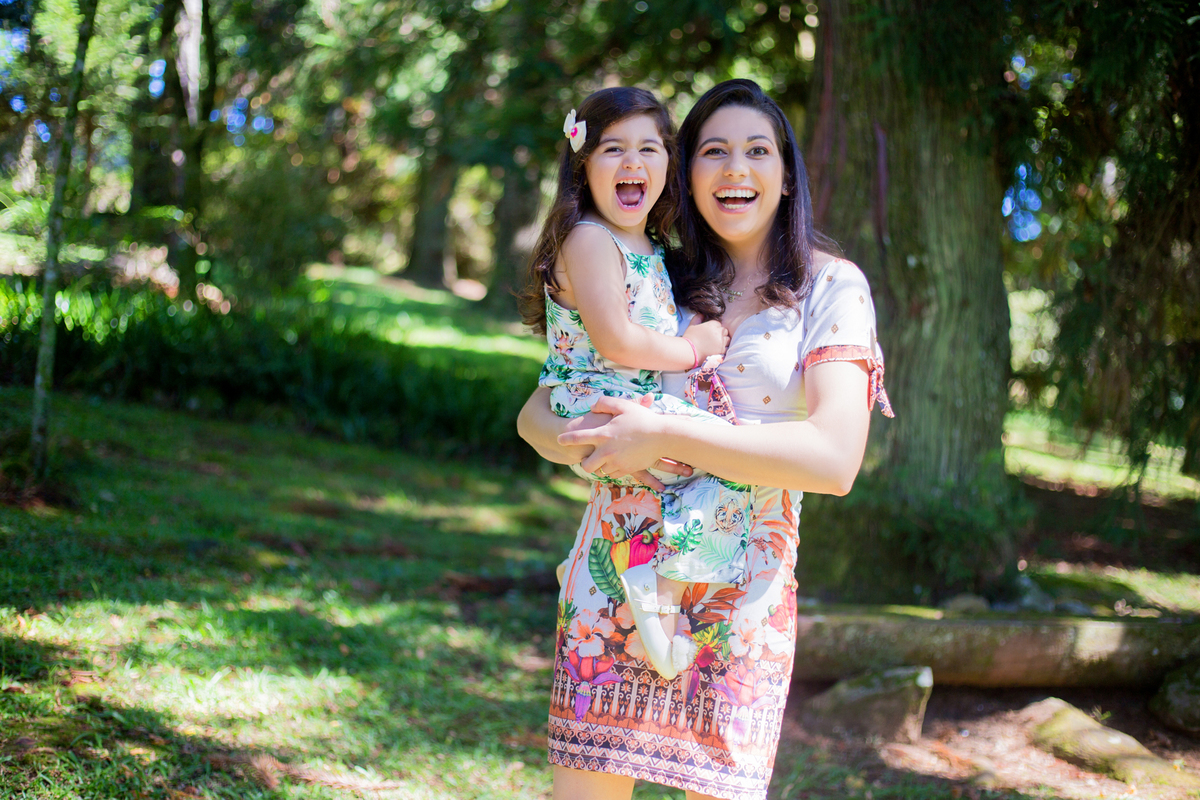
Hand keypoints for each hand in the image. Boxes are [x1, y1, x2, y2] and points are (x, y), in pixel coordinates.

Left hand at [559, 395, 693, 488]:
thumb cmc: (643, 419)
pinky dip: (613, 470)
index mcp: (603, 434)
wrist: (663, 437)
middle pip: (586, 465)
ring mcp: (617, 462)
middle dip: (584, 462)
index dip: (566, 439)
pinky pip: (613, 474)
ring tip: (604, 458)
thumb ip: (604, 404)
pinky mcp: (627, 469)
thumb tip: (593, 407)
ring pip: (600, 471)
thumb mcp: (623, 405)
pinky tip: (616, 461)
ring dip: (600, 466)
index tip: (559, 439)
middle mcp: (607, 451)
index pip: (578, 438)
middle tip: (587, 457)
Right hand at [682, 317, 729, 362]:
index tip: (710, 331)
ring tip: (718, 344)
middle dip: (720, 333)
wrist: (689, 351)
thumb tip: (701, 314)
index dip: (714, 327)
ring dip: (724, 340)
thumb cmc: (689, 338)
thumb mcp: (692, 325)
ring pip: (728, 339)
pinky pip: (727, 348)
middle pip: (724, 330)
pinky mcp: (721, 350)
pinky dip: (724, 348)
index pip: (718, 323)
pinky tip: (718, 349)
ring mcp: (721, 342)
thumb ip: (697, 318)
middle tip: (714, 338)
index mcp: (712, 325)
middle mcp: (718, 333)